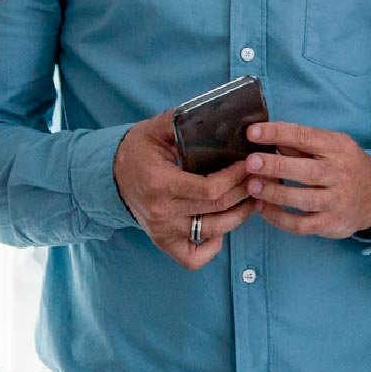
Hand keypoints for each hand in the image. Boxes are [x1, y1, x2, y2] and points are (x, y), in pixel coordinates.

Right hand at [114, 112, 253, 269]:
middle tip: (260, 177)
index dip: (236, 178)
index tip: (249, 163)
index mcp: (160, 183)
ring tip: (253, 198)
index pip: (209, 189)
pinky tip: (222, 227)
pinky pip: (194, 258)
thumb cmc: (138, 150)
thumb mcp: (156, 129)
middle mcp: (161, 212)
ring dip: (240, 216)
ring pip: (214, 232)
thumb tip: (216, 113)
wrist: (111, 175)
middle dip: (245, 192)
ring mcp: (162, 231)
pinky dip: (213, 247)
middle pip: (217, 209)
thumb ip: (181, 121)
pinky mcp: (164, 242)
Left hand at [242, 122, 370, 238]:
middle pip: (306, 170)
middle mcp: (339, 174)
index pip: (306, 137)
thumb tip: (268, 136)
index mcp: (337, 148)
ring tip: (252, 187)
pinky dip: (280, 219)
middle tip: (250, 163)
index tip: (253, 132)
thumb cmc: (344, 165)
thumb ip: (302, 144)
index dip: (278, 133)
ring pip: (303, 199)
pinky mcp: (331, 224)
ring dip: (275, 194)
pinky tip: (263, 209)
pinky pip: (302, 225)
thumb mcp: (332, 146)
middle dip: (276, 166)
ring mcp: (336, 201)